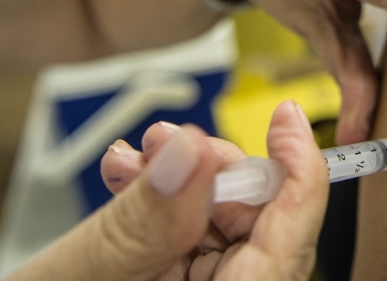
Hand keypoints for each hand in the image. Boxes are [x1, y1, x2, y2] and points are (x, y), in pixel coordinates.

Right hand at [99, 103, 327, 280]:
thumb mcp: (88, 275)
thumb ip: (145, 219)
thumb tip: (190, 154)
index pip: (289, 244)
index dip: (298, 175)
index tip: (286, 120)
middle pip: (255, 226)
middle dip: (214, 170)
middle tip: (169, 141)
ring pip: (218, 225)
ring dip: (178, 180)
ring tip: (135, 159)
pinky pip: (186, 240)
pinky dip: (160, 203)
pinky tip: (130, 178)